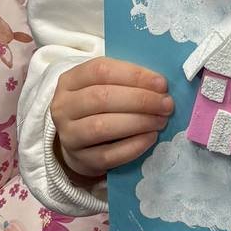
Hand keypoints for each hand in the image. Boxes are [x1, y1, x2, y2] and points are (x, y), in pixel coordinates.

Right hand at [50, 59, 173, 181]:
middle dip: (140, 100)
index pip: (101, 70)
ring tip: (160, 120)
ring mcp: (69, 135)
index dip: (134, 75)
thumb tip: (161, 85)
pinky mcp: (81, 160)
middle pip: (102, 97)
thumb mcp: (103, 85)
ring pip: (102, 126)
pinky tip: (150, 138)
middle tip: (166, 104)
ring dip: (138, 122)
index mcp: (70, 80)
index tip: (162, 83)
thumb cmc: (98, 107)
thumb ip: (126, 80)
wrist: (78, 141)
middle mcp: (63, 106)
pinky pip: (108, 154)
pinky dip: (133, 146)